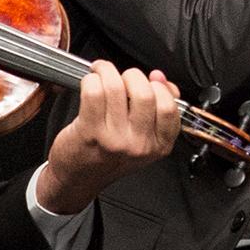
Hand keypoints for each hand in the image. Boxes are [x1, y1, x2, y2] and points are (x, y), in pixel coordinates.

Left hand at [41, 62, 180, 213]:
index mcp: (158, 146)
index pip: (170, 107)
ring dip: (107, 72)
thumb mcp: (143, 139)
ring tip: (102, 73)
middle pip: (144, 93)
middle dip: (132, 76)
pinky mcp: (90, 131)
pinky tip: (90, 83)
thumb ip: (158, 109)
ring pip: (116, 87)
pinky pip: (94, 92)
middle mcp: (138, 144)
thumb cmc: (109, 157)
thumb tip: (160, 78)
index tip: (151, 80)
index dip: (161, 87)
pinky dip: (91, 80)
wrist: (79, 178)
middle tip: (123, 78)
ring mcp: (114, 138)